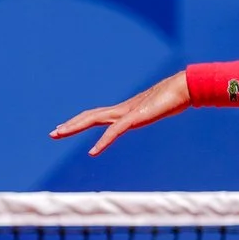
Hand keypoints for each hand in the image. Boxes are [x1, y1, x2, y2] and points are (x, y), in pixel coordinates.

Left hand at [51, 72, 190, 154]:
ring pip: (95, 119)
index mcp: (125, 111)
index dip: (79, 121)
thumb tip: (154, 114)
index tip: (64, 128)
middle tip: (53, 133)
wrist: (185, 87)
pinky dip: (102, 141)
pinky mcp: (136, 118)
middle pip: (89, 116)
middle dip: (70, 125)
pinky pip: (114, 132)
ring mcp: (127, 113)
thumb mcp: (159, 110)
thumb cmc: (175, 98)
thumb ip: (152, 113)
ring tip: (60, 133)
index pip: (96, 116)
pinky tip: (92, 152)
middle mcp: (121, 110)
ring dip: (76, 126)